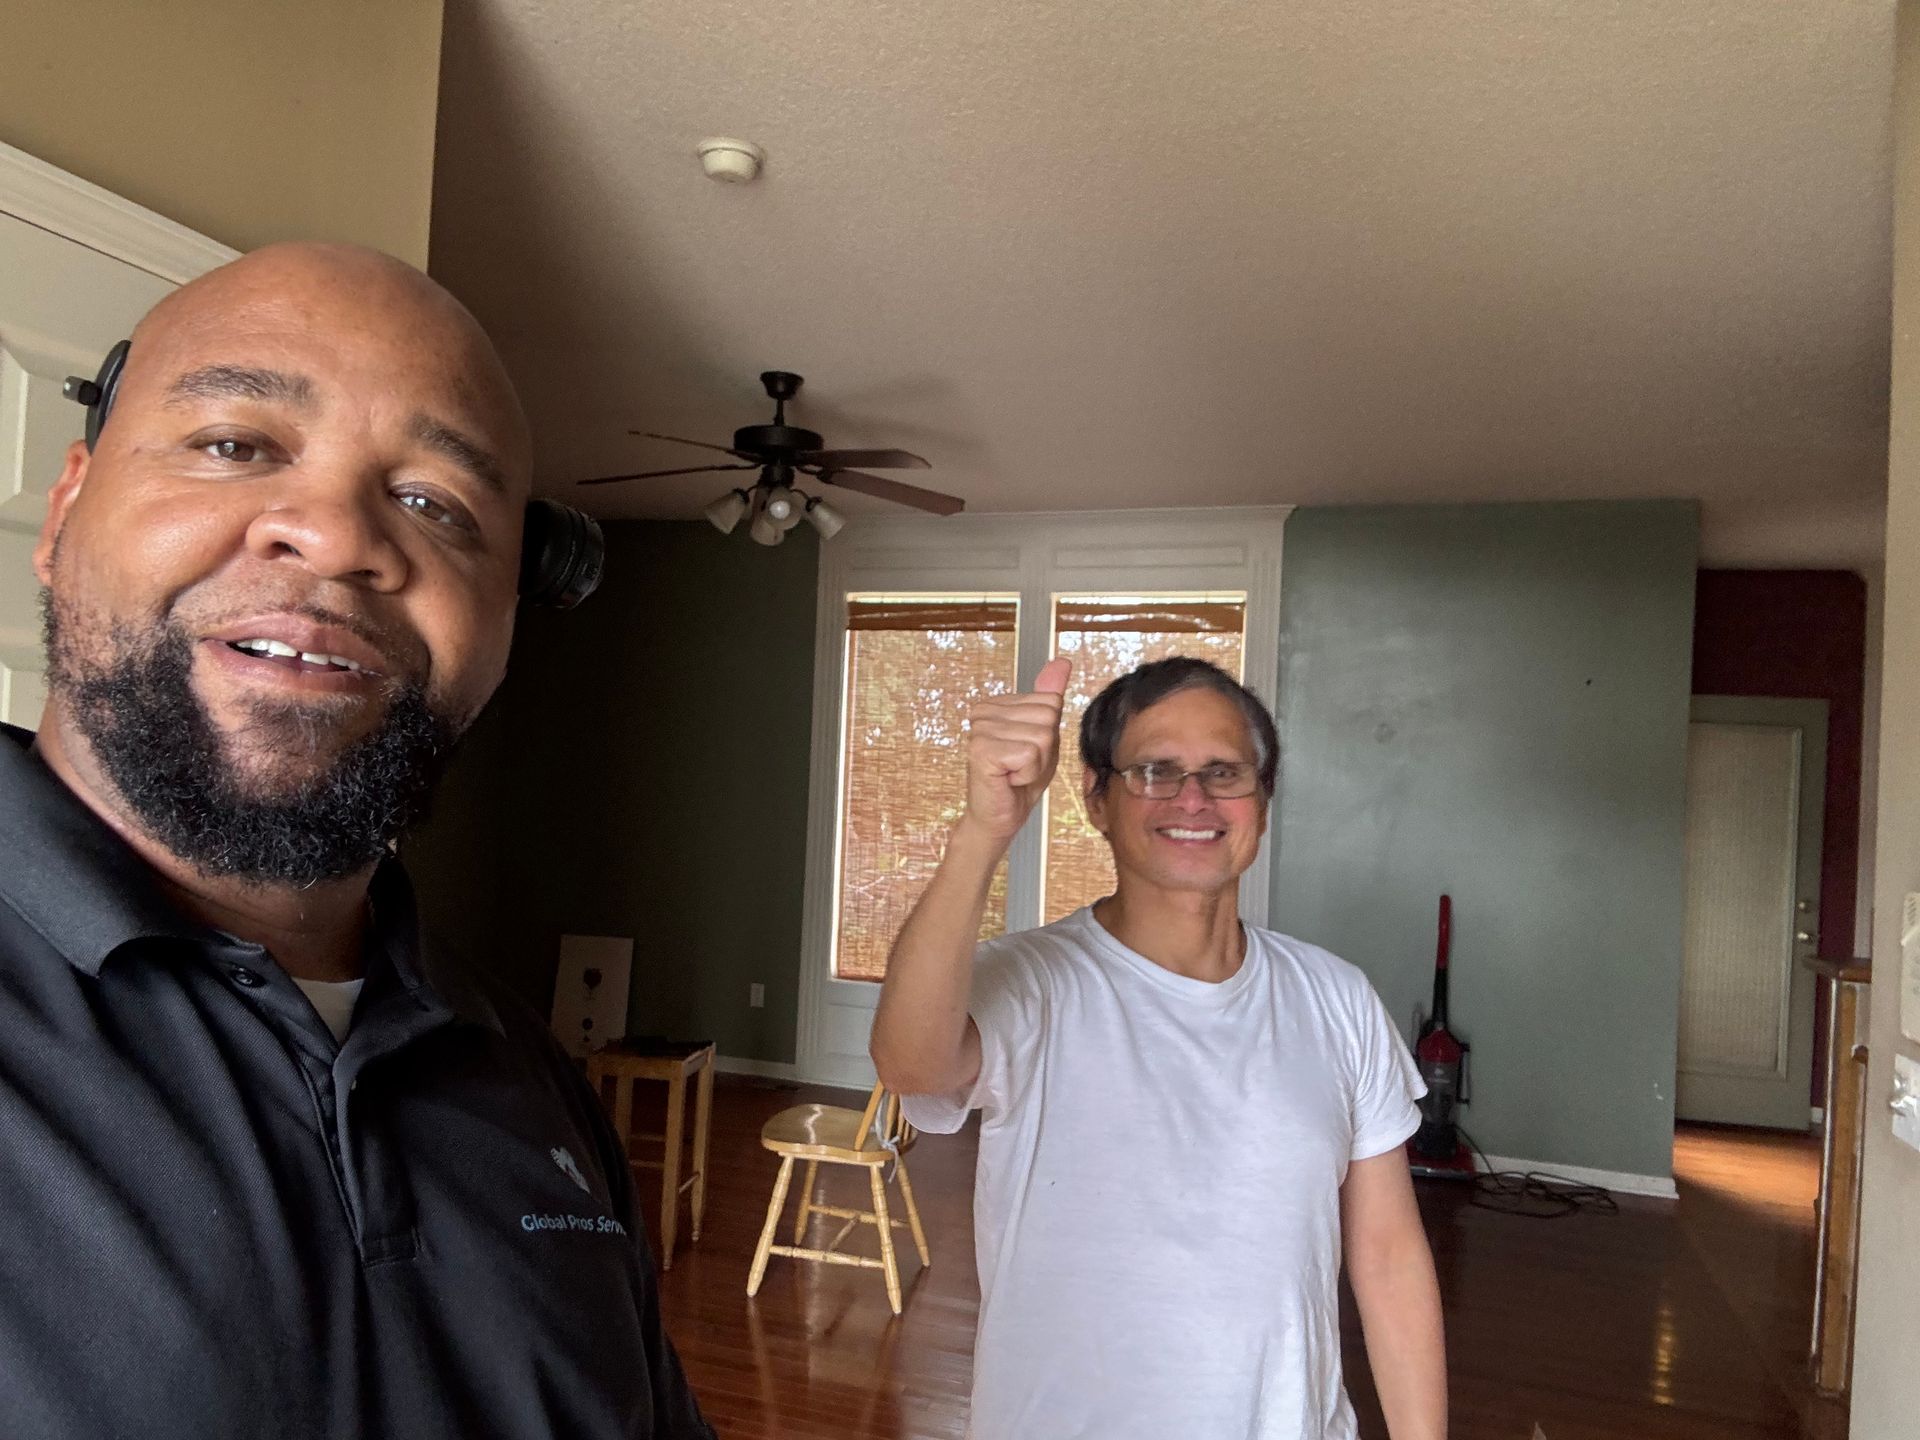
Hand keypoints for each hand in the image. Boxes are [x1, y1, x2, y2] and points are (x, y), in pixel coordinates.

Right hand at [958, 657, 1072, 846]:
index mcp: (997, 703)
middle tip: (1021, 766)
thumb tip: (1062, 662)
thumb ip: (1049, 698)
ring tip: (1014, 773)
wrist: (1000, 817)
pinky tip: (1008, 779)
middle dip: (1044, 750)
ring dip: (1035, 765)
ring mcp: (979, 729)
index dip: (1049, 734)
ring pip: (1042, 737)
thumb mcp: (1043, 735)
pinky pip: (1029, 754)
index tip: (1027, 752)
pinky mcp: (981, 750)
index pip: (1050, 701)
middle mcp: (983, 711)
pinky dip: (1027, 774)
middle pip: (1048, 717)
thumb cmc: (1019, 779)